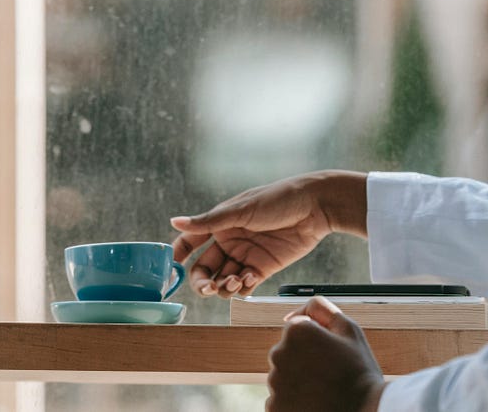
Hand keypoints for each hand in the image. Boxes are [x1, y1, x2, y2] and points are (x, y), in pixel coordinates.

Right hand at [169, 172, 365, 297]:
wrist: (315, 206)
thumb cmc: (277, 199)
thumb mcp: (240, 210)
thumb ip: (208, 222)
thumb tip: (174, 222)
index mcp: (219, 224)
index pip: (190, 241)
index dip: (179, 255)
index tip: (172, 270)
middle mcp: (229, 241)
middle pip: (205, 269)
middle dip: (202, 282)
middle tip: (208, 288)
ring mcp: (246, 256)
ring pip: (224, 281)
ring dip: (224, 286)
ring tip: (235, 281)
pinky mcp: (264, 268)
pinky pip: (246, 285)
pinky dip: (244, 287)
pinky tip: (251, 277)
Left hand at [267, 297, 384, 411]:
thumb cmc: (359, 372)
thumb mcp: (349, 329)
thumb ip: (320, 309)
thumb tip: (290, 316)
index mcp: (296, 331)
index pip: (297, 331)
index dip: (317, 344)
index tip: (331, 358)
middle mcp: (279, 353)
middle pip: (288, 354)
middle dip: (304, 362)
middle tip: (329, 376)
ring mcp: (275, 382)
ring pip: (284, 377)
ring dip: (299, 382)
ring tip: (323, 391)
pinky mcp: (274, 406)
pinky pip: (281, 400)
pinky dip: (294, 402)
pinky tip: (313, 404)